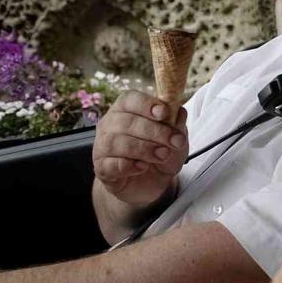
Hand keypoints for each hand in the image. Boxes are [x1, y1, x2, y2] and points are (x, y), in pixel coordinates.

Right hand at [92, 91, 188, 206]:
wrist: (150, 183)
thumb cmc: (160, 153)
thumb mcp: (175, 138)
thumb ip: (177, 124)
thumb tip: (179, 111)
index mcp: (126, 110)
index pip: (129, 99)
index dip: (146, 104)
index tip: (163, 113)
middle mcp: (110, 125)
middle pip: (125, 121)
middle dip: (154, 131)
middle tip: (174, 142)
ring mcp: (102, 147)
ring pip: (116, 142)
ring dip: (143, 148)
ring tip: (163, 155)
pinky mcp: (101, 168)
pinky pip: (111, 164)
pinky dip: (129, 165)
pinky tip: (143, 167)